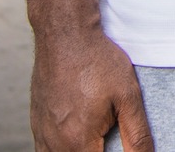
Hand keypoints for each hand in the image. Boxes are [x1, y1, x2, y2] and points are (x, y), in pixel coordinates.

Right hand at [30, 22, 151, 151]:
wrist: (64, 34)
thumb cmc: (96, 61)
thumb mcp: (127, 96)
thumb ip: (137, 135)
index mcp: (79, 141)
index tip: (119, 148)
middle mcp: (56, 143)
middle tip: (109, 138)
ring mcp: (42, 134)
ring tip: (97, 139)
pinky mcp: (36, 124)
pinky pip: (45, 151)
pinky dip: (62, 150)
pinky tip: (77, 140)